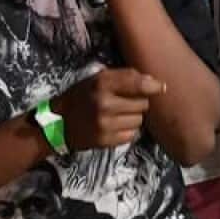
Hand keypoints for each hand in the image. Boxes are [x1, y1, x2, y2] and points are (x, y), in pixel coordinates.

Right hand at [50, 68, 165, 150]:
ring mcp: (104, 124)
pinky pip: (132, 134)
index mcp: (102, 84)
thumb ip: (126, 77)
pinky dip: (128, 131)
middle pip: (143, 104)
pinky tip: (116, 126)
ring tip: (119, 115)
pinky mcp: (105, 141)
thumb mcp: (99, 79)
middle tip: (125, 103)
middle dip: (139, 102)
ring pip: (139, 120)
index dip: (154, 86)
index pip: (138, 84)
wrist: (58, 123)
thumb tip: (155, 83)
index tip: (161, 88)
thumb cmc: (83, 96)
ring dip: (134, 117)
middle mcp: (104, 103)